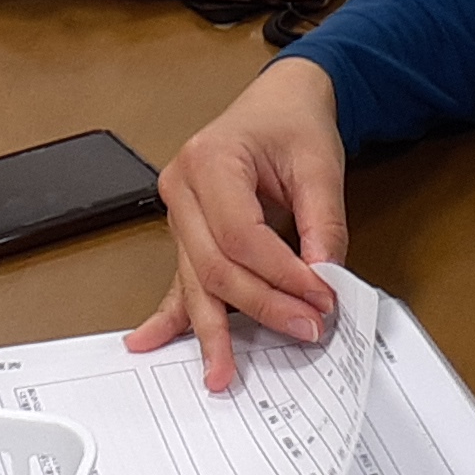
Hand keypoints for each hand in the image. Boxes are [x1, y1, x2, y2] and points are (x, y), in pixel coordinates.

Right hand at [125, 56, 347, 389]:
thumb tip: (325, 279)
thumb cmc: (293, 123)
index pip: (242, 236)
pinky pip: (180, 279)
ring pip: (196, 281)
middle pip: (216, 265)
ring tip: (220, 373)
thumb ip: (324, 224)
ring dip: (214, 330)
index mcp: (211, 160)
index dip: (283, 274)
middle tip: (305, 329)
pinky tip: (149, 341)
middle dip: (262, 305)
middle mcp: (183, 189)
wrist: (279, 101)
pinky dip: (170, 316)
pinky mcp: (187, 233)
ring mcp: (179, 214)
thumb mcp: (320, 165)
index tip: (323, 297)